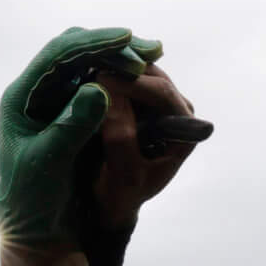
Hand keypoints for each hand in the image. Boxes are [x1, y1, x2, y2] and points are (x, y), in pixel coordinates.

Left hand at [0, 27, 152, 247]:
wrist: (36, 230)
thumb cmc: (32, 203)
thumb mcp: (48, 165)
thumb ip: (71, 127)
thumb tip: (98, 88)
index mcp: (21, 99)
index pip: (57, 56)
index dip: (93, 44)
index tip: (127, 40)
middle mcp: (36, 92)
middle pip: (75, 52)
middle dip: (112, 47)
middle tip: (151, 50)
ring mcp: (54, 100)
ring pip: (89, 64)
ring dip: (121, 59)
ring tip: (154, 57)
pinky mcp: (71, 112)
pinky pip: (99, 83)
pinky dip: (122, 77)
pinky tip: (145, 77)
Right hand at [75, 49, 207, 265]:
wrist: (111, 200)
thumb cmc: (121, 194)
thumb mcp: (124, 175)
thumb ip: (121, 137)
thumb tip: (109, 93)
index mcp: (183, 130)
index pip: (162, 93)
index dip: (131, 82)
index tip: (99, 79)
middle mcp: (175, 111)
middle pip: (149, 74)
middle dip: (119, 67)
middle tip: (87, 65)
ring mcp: (156, 102)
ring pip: (135, 69)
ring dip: (110, 65)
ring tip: (82, 66)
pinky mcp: (137, 98)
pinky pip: (121, 75)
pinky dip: (104, 70)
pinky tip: (82, 70)